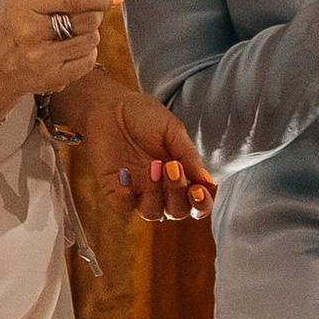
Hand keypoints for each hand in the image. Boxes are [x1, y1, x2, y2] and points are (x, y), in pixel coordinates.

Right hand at [0, 0, 113, 119]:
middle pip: (88, 19)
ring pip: (91, 40)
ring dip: (89, 35)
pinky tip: (70, 50)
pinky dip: (86, 54)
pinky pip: (89, 61)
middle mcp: (30, 31)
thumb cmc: (16, 25)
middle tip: (82, 14)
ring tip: (70, 34)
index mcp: (25, 4)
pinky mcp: (52, 77)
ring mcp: (41, 58)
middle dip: (94, 14)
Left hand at [52, 78, 211, 223]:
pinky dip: (126, 194)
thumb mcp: (173, 131)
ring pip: (152, 213)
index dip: (201, 203)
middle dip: (178, 194)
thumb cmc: (145, 116)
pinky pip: (124, 205)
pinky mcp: (115, 190)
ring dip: (155, 194)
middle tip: (172, 166)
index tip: (197, 189)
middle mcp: (161, 189)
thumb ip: (189, 156)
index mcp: (181, 177)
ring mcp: (138, 191)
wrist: (110, 105)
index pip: (196, 203)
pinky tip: (125, 172)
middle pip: (177, 212)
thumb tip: (207, 182)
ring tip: (153, 166)